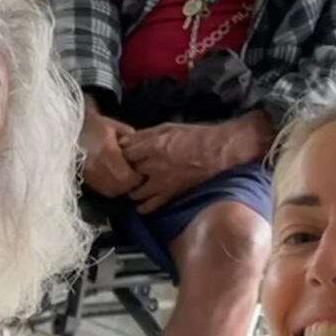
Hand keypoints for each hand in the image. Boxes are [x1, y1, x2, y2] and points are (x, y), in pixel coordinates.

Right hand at [80, 114, 139, 200]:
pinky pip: (103, 191)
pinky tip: (114, 179)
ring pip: (113, 192)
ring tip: (125, 178)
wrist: (70, 130)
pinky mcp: (86, 180)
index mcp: (108, 153)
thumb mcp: (116, 127)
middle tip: (136, 176)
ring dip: (122, 188)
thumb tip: (143, 152)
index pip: (129, 176)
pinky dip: (112, 188)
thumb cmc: (95, 126)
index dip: (138, 177)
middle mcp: (99, 168)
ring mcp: (91, 176)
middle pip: (122, 187)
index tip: (142, 171)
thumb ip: (132, 140)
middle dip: (131, 184)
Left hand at [118, 120, 243, 213]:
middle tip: (121, 173)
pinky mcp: (170, 194)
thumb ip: (145, 135)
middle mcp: (154, 166)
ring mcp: (161, 182)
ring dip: (130, 190)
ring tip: (131, 187)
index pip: (124, 153)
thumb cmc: (194, 136)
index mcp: (153, 146)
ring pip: (134, 192)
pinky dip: (142, 207)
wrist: (217, 151)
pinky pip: (149, 206)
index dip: (120, 154)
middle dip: (122, 173)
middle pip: (127, 173)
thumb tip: (126, 141)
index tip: (119, 155)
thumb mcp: (167, 128)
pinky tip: (139, 204)